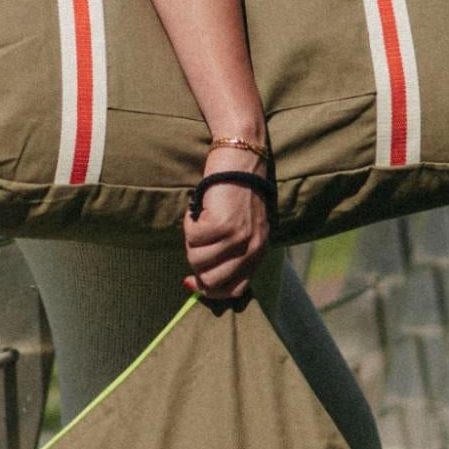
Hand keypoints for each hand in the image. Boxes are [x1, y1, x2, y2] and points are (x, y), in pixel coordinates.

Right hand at [183, 143, 270, 299]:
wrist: (241, 157)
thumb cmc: (236, 191)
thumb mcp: (243, 227)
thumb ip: (231, 253)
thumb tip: (199, 281)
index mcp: (259, 252)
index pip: (234, 291)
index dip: (208, 289)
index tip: (191, 279)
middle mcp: (252, 248)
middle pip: (212, 281)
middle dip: (195, 264)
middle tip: (195, 241)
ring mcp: (238, 238)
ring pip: (197, 261)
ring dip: (191, 241)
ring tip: (199, 220)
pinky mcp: (222, 224)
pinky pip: (192, 238)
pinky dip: (189, 223)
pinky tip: (198, 208)